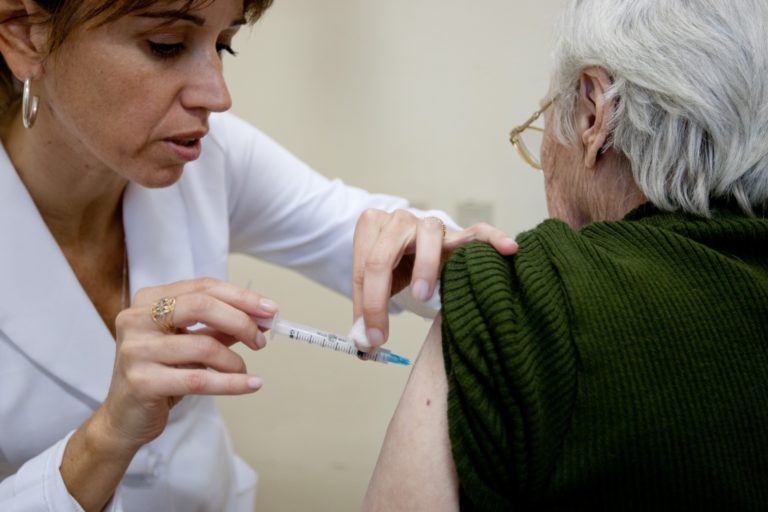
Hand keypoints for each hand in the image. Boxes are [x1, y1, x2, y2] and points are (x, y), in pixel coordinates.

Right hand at [97, 278, 276, 449]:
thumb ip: (221, 328)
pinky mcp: (142, 382)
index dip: (241, 297)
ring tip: (243, 370)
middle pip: (201, 306)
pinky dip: (232, 383)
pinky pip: (199, 379)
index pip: (203, 287)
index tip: (270, 309)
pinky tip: (251, 384)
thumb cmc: (161, 374)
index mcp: (149, 301)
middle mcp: (137, 319)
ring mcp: (136, 350)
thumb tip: (262, 317)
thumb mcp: (191, 344)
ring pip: (203, 346)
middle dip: (241, 320)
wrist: (125, 418)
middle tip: (261, 339)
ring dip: (234, 360)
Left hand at [351, 209, 516, 348]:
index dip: (367, 306)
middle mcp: (398, 220)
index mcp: (371, 227)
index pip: (364, 267)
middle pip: (385, 253)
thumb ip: (367, 312)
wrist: (411, 243)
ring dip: (425, 267)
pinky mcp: (459, 233)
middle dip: (381, 294)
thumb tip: (362, 344)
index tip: (372, 339)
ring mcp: (430, 224)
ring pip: (429, 235)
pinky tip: (508, 249)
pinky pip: (477, 232)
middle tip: (384, 332)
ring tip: (423, 296)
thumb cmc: (392, 265)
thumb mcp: (373, 285)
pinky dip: (492, 239)